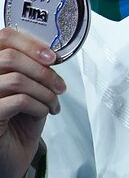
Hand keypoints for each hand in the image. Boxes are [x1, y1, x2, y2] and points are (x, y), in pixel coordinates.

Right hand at [0, 27, 63, 177]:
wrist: (13, 155)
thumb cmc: (20, 121)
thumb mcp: (29, 88)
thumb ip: (32, 67)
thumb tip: (51, 52)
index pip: (3, 37)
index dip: (30, 43)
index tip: (51, 56)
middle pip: (9, 57)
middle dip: (43, 71)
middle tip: (59, 85)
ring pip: (16, 79)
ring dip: (45, 91)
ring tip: (53, 102)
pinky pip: (18, 101)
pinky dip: (39, 105)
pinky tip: (43, 113)